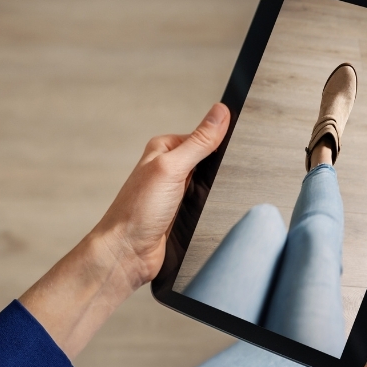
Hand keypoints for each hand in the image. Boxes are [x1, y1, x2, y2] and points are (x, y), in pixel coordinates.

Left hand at [18, 103, 228, 356]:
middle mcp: (168, 169)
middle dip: (219, 169)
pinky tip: (213, 213)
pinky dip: (212, 209)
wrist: (127, 254)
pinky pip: (206, 206)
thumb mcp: (172, 168)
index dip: (220, 139)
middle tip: (225, 176)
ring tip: (215, 199)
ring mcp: (175, 192)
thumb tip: (220, 112)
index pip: (202, 134)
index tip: (239, 141)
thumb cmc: (137, 212)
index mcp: (163, 149)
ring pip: (210, 185)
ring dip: (216, 192)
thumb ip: (199, 141)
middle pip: (208, 160)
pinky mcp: (181, 214)